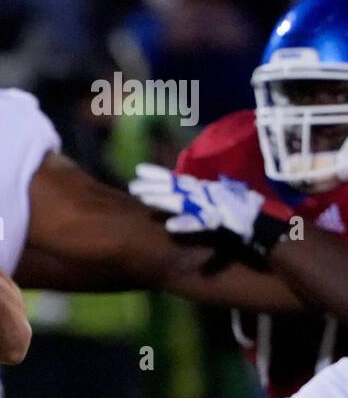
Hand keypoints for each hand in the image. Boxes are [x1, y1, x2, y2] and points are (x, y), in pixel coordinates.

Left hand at [129, 163, 265, 242]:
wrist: (266, 226)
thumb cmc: (243, 213)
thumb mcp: (219, 202)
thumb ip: (199, 200)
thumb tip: (178, 201)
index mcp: (205, 190)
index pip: (178, 180)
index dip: (159, 175)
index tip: (139, 170)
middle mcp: (206, 195)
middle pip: (175, 189)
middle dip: (154, 187)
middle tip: (132, 186)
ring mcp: (212, 207)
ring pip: (182, 203)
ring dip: (163, 200)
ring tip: (143, 198)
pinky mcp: (220, 222)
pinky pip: (200, 224)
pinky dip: (186, 224)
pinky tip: (170, 227)